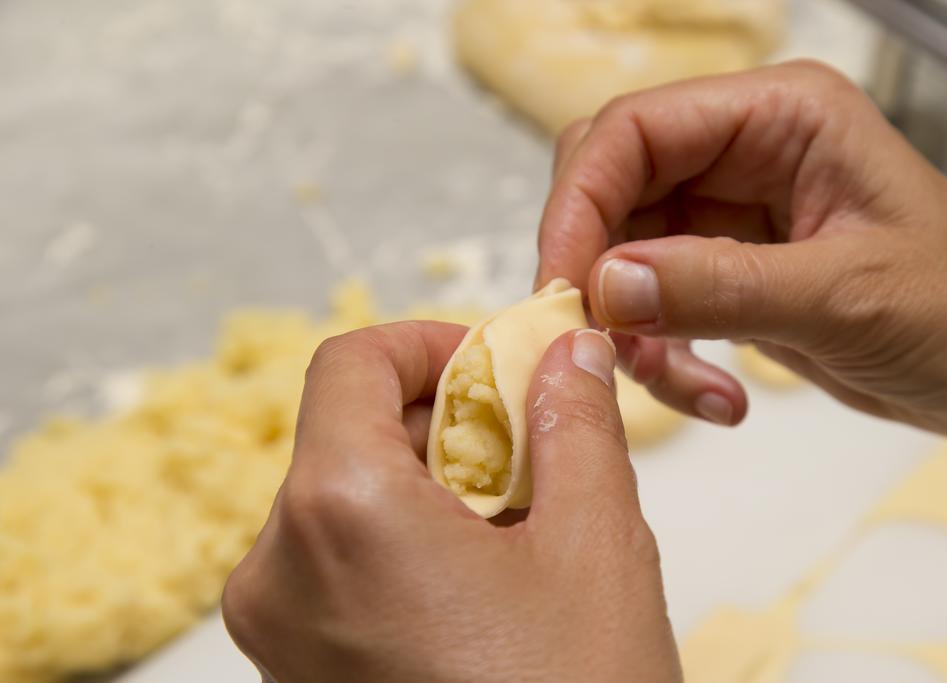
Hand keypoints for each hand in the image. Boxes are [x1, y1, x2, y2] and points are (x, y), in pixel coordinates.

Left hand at [222, 322, 680, 682]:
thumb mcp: (596, 544)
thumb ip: (576, 422)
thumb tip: (568, 351)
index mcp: (340, 512)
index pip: (350, 363)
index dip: (427, 344)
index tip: (494, 364)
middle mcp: (278, 567)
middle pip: (347, 430)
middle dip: (443, 419)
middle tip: (530, 445)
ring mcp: (276, 626)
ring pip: (344, 495)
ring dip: (430, 481)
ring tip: (520, 523)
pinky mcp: (293, 667)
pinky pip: (336, 560)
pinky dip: (403, 538)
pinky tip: (483, 578)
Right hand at [537, 60, 946, 440]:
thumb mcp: (845, 297)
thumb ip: (720, 285)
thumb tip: (605, 284)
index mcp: (780, 116)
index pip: (635, 130)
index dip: (581, 201)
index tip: (562, 283)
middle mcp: (744, 152)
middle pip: (610, 187)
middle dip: (594, 268)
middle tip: (600, 339)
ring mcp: (728, 213)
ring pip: (619, 255)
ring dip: (631, 331)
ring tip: (678, 382)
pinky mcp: (722, 270)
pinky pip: (651, 305)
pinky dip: (662, 358)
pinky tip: (715, 394)